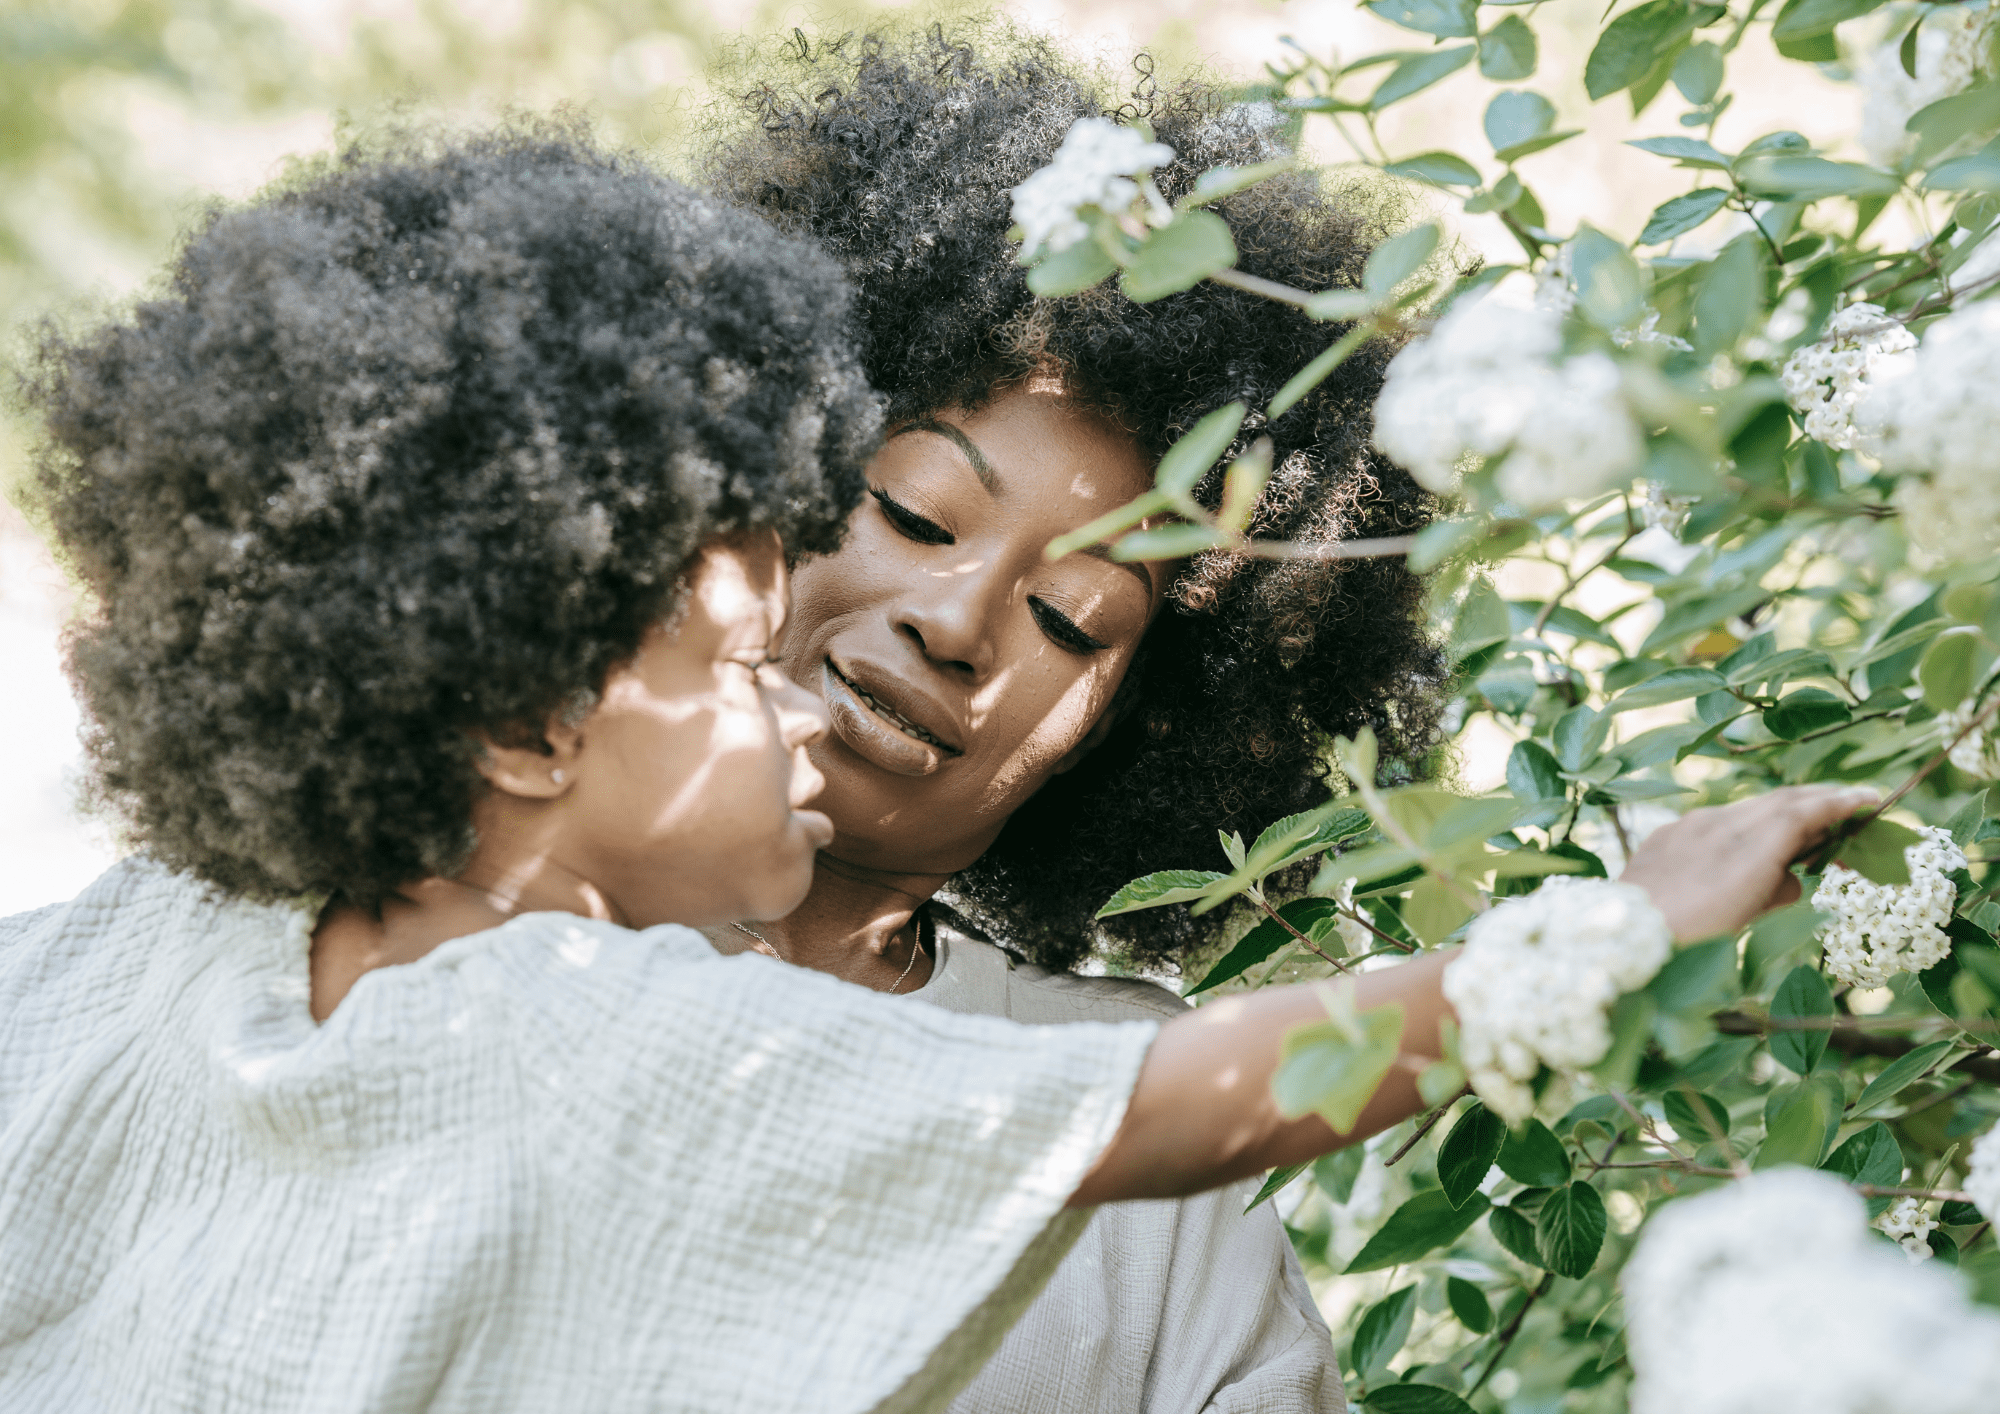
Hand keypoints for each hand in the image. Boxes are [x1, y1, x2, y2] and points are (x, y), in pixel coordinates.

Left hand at [1618, 785, 1878, 942]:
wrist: (1625, 935)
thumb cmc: (1693, 939)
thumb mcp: (1749, 920)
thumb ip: (1778, 891)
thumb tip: (1790, 877)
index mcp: (1750, 848)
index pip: (1802, 812)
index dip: (1838, 803)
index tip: (1869, 799)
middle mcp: (1721, 825)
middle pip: (1779, 801)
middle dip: (1818, 801)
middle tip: (1850, 806)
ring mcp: (1690, 825)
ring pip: (1747, 808)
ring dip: (1780, 811)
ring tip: (1806, 824)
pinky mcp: (1667, 833)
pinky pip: (1713, 820)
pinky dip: (1742, 824)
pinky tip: (1748, 839)